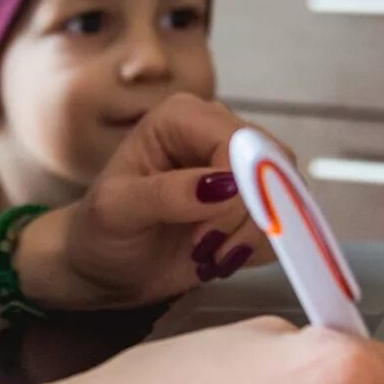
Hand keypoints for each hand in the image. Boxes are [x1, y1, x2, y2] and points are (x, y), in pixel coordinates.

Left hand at [20, 94, 266, 312]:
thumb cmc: (99, 232)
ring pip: (284, 196)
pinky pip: (282, 223)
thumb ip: (167, 195)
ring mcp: (237, 166)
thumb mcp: (117, 211)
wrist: (104, 267)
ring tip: (206, 257)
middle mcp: (216, 132)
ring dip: (251, 237)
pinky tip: (218, 258)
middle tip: (205, 249)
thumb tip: (224, 186)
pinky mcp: (251, 201)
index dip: (237, 192)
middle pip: (271, 167)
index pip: (239, 142)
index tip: (206, 235)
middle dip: (246, 219)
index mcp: (182, 117)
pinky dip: (256, 249)